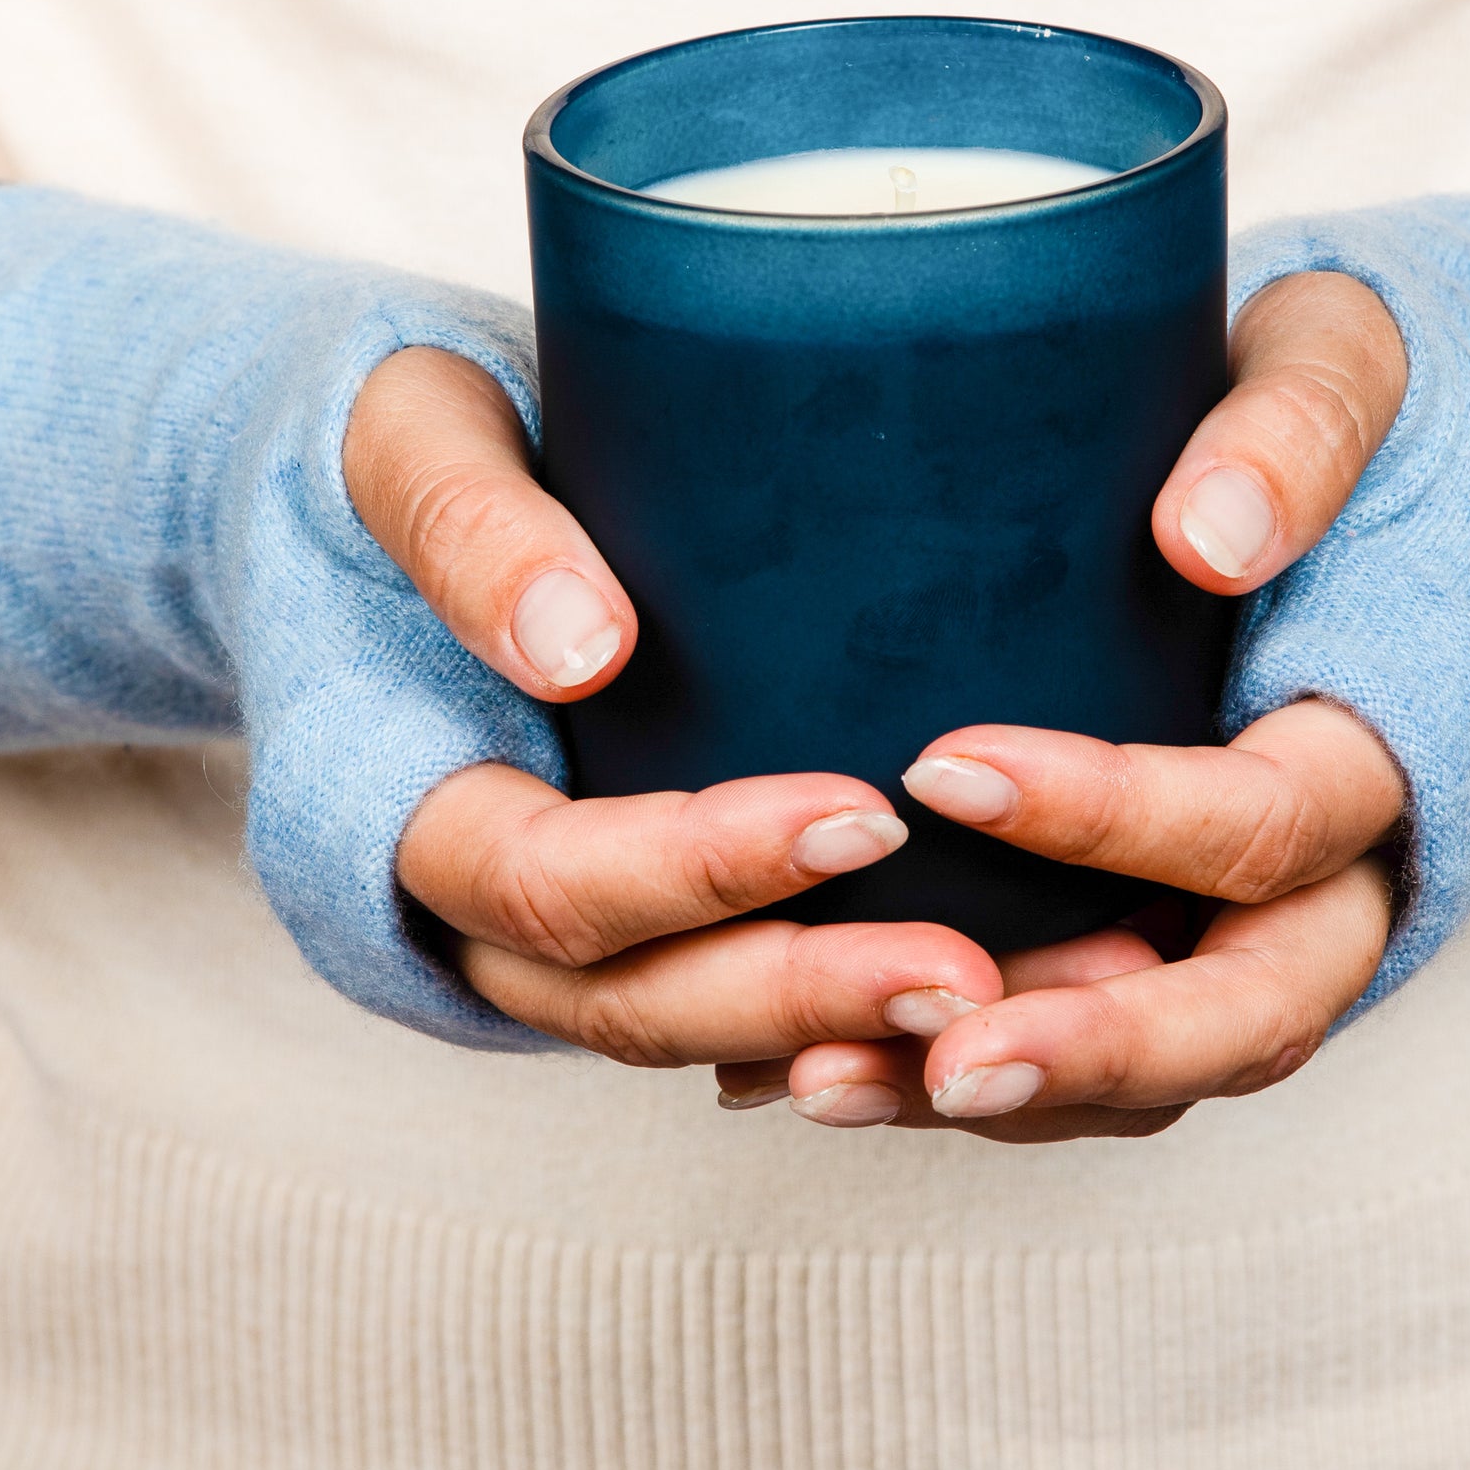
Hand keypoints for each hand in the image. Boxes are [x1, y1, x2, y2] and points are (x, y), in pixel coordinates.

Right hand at [346, 345, 1008, 1066]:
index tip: (857, 813)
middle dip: (810, 996)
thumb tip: (581, 647)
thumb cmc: (428, 441)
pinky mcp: (682, 924)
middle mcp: (498, 918)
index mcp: (417, 811)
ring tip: (1050, 1000)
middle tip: (969, 971)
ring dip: (878, 1035)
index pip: (551, 885)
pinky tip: (1054, 987)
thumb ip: (469, 526)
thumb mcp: (416, 434)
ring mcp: (594, 940)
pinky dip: (896, 1013)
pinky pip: (780, 1008)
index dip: (695, 871)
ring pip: (724, 1035)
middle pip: (644, 1002)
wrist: (442, 479)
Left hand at [716, 272, 1416, 1141]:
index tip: (946, 765)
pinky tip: (806, 1065)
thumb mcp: (1338, 354)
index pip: (1267, 823)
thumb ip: (1298, 426)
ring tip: (820, 1079)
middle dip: (1089, 1049)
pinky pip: (1083, 1047)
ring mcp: (1258, 933)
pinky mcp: (1170, 947)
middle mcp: (1343, 878)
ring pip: (1155, 1076)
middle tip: (937, 1053)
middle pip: (1245, 1017)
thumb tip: (1206, 538)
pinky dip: (958, 1076)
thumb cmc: (1334, 394)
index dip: (1121, 816)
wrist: (1364, 462)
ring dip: (998, 1094)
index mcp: (1388, 744)